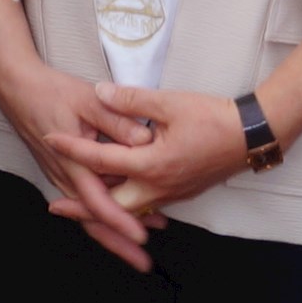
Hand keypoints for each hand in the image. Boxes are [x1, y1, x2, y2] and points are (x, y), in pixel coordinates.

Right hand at [0, 48, 163, 271]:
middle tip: (143, 263)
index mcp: (73, 162)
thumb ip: (118, 121)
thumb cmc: (51, 92)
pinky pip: (83, 201)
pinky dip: (102, 215)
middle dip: (118, 244)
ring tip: (138, 245)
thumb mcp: (90, 100)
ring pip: (87, 214)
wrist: (17, 88)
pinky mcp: (62, 172)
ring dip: (112, 231)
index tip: (141, 237)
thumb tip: (145, 140)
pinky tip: (121, 215)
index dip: (121, 222)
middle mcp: (65, 177)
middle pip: (91, 221)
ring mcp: (61, 176)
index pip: (98, 202)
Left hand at [48, 83, 251, 224]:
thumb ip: (131, 100)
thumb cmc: (212, 118)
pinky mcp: (179, 193)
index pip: (101, 160)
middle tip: (57, 205)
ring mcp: (170, 194)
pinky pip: (145, 205)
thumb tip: (101, 92)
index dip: (73, 148)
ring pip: (129, 210)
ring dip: (104, 208)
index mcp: (151, 165)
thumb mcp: (169, 103)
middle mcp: (158, 187)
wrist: (250, 136)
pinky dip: (126, 204)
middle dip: (83, 209)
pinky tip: (117, 194)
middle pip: (111, 206)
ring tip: (79, 204)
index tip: (51, 140)